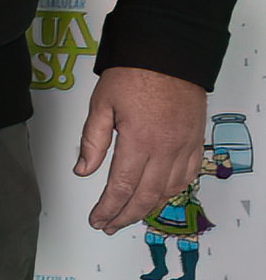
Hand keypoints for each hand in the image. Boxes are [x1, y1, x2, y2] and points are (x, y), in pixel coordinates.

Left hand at [77, 66, 209, 232]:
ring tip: (128, 216)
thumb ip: (92, 140)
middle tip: (108, 225)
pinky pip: (187, 177)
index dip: (108, 208)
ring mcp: (184, 147)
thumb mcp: (101, 103)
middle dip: (125, 215)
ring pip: (168, 191)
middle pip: (146, 196)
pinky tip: (158, 197)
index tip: (97, 219)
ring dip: (148, 209)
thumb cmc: (133, 74)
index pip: (122, 186)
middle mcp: (166, 149)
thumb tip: (82, 171)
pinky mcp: (195, 142)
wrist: (168, 54)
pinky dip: (171, 193)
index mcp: (139, 140)